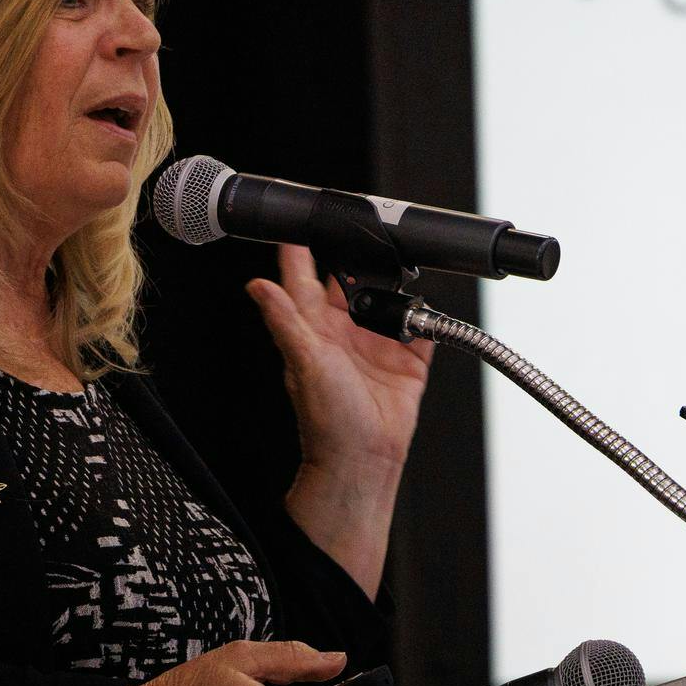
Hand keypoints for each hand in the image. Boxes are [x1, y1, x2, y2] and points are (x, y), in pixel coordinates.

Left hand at [247, 245, 432, 595]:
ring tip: (400, 265)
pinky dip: (426, 318)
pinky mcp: (408, 363)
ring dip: (396, 287)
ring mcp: (377, 347)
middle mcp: (345, 335)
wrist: (363, 461)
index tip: (301, 224)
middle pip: (352, 285)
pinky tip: (427, 306)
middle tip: (364, 234)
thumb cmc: (325, 420)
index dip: (302, 254)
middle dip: (359, 261)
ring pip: (388, 303)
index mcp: (314, 330)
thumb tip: (258, 288)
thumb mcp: (302, 360)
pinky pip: (421, 331)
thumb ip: (285, 320)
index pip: (305, 281)